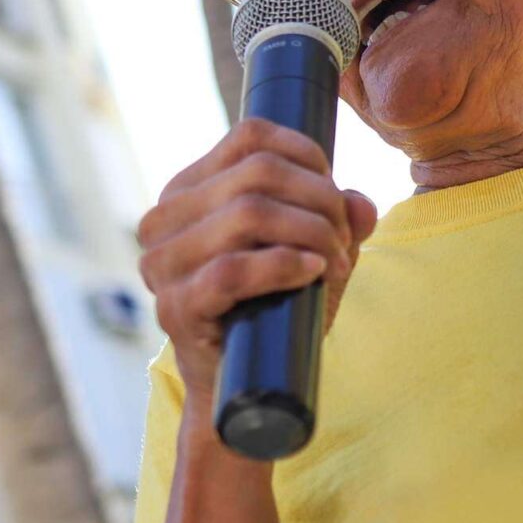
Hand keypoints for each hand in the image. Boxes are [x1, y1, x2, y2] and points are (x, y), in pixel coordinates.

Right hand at [136, 118, 379, 402]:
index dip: (308, 155)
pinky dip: (284, 265)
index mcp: (187, 190)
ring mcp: (162, 265)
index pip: (251, 137)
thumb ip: (339, 217)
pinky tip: (313, 272)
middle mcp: (163, 219)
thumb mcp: (314, 249)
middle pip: (259, 173)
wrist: (245, 386)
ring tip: (334, 263)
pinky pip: (232, 269)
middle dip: (320, 200)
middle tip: (345, 240)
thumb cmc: (276, 306)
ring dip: (312, 233)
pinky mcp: (175, 308)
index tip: (336, 194)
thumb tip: (360, 202)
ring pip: (249, 213)